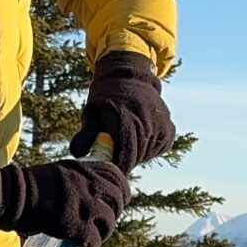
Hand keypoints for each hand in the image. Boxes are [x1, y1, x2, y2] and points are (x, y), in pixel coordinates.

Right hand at [0, 158, 130, 246]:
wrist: (13, 196)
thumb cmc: (32, 185)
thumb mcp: (61, 171)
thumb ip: (81, 177)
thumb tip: (96, 191)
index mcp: (85, 169)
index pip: (118, 177)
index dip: (122, 191)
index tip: (119, 200)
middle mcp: (88, 184)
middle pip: (118, 200)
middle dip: (115, 212)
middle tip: (105, 221)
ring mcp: (83, 205)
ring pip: (110, 221)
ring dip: (105, 231)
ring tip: (95, 235)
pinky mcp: (74, 224)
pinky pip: (95, 239)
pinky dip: (92, 244)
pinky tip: (84, 244)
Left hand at [70, 51, 176, 167]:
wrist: (129, 78)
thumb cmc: (105, 99)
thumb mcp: (91, 112)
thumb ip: (86, 134)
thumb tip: (77, 154)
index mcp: (125, 117)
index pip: (126, 154)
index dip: (118, 166)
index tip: (110, 168)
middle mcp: (147, 120)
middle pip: (136, 157)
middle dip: (124, 160)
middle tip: (114, 151)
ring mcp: (161, 124)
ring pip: (147, 154)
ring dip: (136, 154)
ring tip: (125, 138)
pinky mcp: (169, 129)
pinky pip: (159, 148)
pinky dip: (148, 148)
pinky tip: (139, 135)